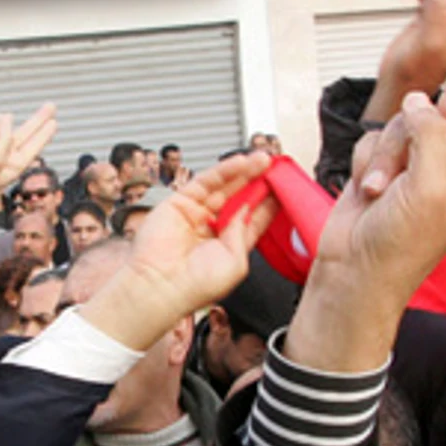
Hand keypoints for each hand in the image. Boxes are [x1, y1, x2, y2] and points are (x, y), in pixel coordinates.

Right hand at [80, 151, 276, 350]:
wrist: (162, 286)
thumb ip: (244, 232)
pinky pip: (206, 181)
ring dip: (245, 172)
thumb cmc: (196, 285)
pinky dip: (224, 170)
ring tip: (263, 160)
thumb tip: (248, 208)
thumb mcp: (236, 261)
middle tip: (275, 168)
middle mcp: (213, 229)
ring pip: (225, 187)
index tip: (284, 188)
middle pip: (240, 198)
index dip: (268, 202)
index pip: (253, 218)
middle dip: (258, 182)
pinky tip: (241, 163)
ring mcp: (197, 214)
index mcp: (229, 246)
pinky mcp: (181, 201)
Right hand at [289, 7, 445, 372]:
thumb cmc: (401, 249)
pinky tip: (369, 190)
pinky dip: (369, 160)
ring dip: (391, 149)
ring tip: (383, 189)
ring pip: (406, 117)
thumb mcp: (431, 189)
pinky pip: (377, 135)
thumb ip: (432, 136)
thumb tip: (419, 103)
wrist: (353, 272)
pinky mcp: (384, 160)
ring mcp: (417, 159)